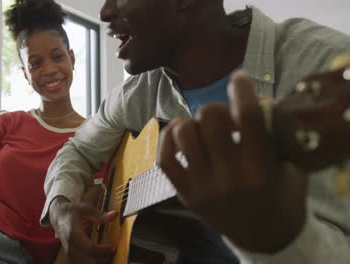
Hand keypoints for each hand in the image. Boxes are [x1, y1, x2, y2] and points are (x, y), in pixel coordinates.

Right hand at [50, 186, 117, 263]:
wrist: (57, 216)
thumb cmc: (71, 211)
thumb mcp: (84, 209)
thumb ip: (99, 214)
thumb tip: (114, 214)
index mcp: (73, 234)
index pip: (89, 248)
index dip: (102, 250)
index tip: (113, 247)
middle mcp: (70, 245)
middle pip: (87, 261)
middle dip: (101, 260)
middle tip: (112, 253)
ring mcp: (69, 252)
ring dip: (97, 262)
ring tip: (108, 256)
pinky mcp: (71, 255)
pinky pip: (81, 263)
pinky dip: (91, 262)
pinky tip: (101, 259)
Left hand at [157, 70, 307, 252]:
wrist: (264, 237)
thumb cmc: (281, 195)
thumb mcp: (291, 165)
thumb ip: (275, 133)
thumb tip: (253, 97)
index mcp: (260, 169)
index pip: (247, 118)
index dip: (242, 90)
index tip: (239, 78)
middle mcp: (229, 179)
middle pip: (211, 119)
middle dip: (217, 108)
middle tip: (223, 116)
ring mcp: (203, 188)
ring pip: (184, 134)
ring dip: (192, 122)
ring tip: (202, 127)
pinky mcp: (186, 195)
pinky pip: (165, 158)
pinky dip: (168, 138)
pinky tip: (179, 131)